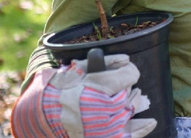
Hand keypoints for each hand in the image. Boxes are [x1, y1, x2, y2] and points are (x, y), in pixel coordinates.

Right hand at [12, 54, 155, 137]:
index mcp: (97, 88)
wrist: (40, 118)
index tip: (124, 70)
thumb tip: (126, 59)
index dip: (127, 71)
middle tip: (115, 88)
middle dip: (124, 88)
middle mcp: (105, 109)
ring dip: (132, 103)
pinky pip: (130, 134)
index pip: (130, 74)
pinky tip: (151, 121)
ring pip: (131, 110)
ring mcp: (107, 127)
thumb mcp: (78, 70)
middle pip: (130, 93)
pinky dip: (142, 128)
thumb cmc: (58, 91)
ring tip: (131, 99)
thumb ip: (104, 62)